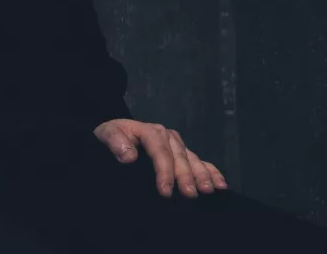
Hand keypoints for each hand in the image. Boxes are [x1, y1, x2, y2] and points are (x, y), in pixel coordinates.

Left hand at [93, 119, 227, 197]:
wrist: (115, 133)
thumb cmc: (111, 135)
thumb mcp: (106, 133)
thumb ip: (114, 141)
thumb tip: (128, 156)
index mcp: (150, 131)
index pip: (160, 152)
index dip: (164, 172)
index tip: (165, 192)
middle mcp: (167, 136)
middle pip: (179, 157)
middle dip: (186, 177)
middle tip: (190, 195)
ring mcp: (177, 144)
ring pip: (192, 160)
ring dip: (202, 175)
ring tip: (208, 190)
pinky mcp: (183, 152)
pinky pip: (200, 161)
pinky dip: (211, 172)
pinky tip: (220, 184)